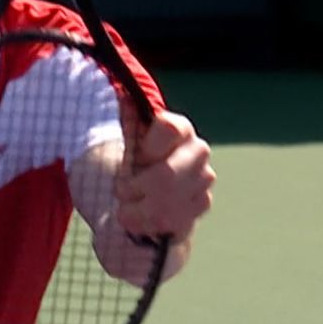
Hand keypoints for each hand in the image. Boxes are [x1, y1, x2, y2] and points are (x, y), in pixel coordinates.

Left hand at [115, 111, 214, 238]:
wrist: (136, 195)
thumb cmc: (127, 163)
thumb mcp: (121, 144)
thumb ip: (126, 125)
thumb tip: (126, 98)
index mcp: (177, 128)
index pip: (168, 128)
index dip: (147, 148)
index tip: (133, 158)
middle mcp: (196, 150)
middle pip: (167, 175)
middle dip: (135, 190)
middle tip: (119, 192)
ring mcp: (204, 178)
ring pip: (172, 201)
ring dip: (140, 211)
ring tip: (124, 212)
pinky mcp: (202, 203)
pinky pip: (178, 219)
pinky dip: (153, 224)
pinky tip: (141, 223)